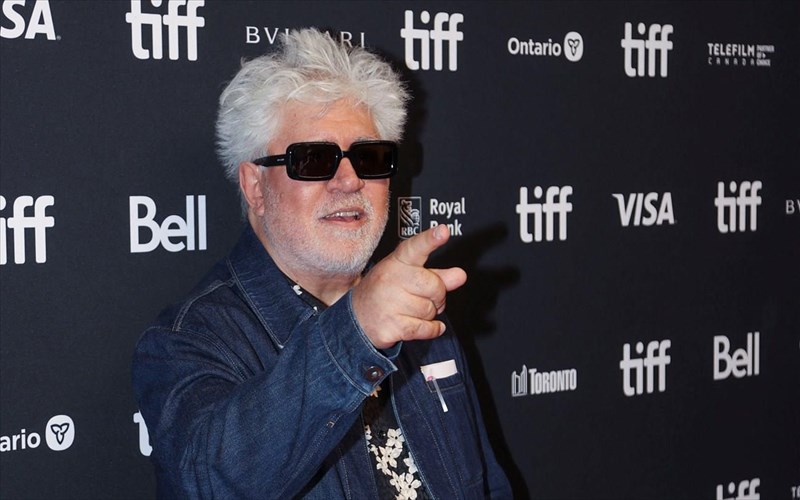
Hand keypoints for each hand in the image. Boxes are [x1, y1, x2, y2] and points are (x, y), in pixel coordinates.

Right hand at [352, 225, 466, 349]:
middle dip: (438, 296)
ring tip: (412, 310)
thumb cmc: (387, 291)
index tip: (443, 231)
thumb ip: (437, 275)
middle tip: (426, 297)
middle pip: (434, 286)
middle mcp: (391, 278)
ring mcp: (389, 302)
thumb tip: (460, 275)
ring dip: (429, 314)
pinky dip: (431, 329)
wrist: (358, 318)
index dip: (430, 240)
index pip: (415, 247)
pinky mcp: (391, 325)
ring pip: (430, 310)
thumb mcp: (408, 276)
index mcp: (398, 262)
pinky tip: (423, 325)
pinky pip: (426, 328)